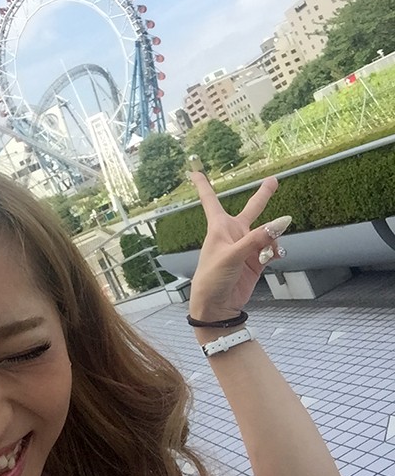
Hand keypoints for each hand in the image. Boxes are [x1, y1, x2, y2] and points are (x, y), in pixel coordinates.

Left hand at [188, 172, 287, 321]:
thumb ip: (258, 238)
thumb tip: (282, 222)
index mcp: (219, 227)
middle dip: (263, 195)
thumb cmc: (212, 277)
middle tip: (273, 180)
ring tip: (270, 250)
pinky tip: (275, 256)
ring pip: (267, 233)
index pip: (210, 199)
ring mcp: (247, 247)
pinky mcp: (256, 261)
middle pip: (251, 209)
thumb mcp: (233, 254)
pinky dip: (276, 252)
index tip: (194, 170)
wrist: (217, 305)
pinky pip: (272, 250)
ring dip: (272, 239)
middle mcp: (234, 233)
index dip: (203, 184)